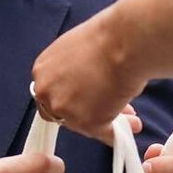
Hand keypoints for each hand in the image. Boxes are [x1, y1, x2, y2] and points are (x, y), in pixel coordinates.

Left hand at [31, 14, 146, 142]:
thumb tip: (83, 85)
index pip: (49, 95)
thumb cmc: (107, 38)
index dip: (70, 100)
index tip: (87, 101)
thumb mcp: (75, 50)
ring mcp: (66, 109)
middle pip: (62, 114)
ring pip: (85, 125)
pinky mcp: (88, 123)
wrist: (125, 42)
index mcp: (42, 71)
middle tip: (107, 110)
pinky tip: (129, 129)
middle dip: (87, 113)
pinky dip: (118, 134)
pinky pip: (104, 134)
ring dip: (107, 122)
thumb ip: (70, 70)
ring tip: (129, 120)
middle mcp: (47, 92)